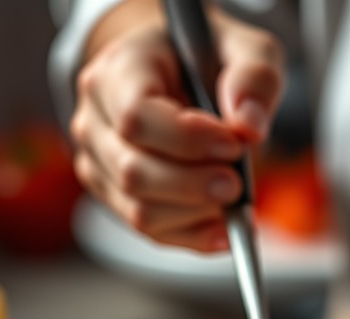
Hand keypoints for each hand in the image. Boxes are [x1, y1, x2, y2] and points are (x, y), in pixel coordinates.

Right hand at [69, 1, 283, 251]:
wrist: (178, 77)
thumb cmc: (208, 61)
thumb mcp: (244, 51)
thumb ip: (254, 78)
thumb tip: (249, 125)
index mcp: (119, 70)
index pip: (137, 117)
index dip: (187, 140)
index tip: (233, 144)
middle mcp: (95, 118)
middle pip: (134, 172)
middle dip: (194, 186)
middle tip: (237, 183)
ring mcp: (98, 163)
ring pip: (140, 211)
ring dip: (195, 214)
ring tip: (234, 200)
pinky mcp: (113, 198)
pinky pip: (151, 232)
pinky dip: (193, 236)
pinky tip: (225, 229)